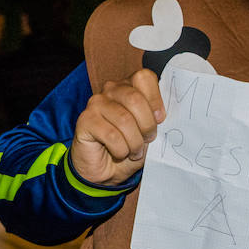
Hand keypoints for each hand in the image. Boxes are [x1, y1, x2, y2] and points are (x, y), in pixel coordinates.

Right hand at [70, 68, 164, 186]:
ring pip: (124, 120)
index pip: (144, 77)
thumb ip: (157, 118)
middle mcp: (111, 90)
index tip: (159, 120)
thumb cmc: (131, 148)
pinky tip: (119, 153)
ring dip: (135, 142)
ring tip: (134, 151)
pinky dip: (121, 150)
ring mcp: (96, 103)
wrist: (107, 170)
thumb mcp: (151, 132)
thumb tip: (163, 115)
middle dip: (147, 126)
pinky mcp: (85, 120)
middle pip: (135, 99)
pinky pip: (111, 135)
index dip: (155, 100)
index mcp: (130, 87)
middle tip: (147, 139)